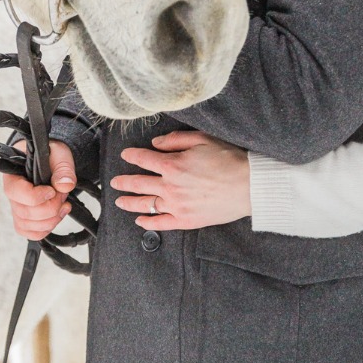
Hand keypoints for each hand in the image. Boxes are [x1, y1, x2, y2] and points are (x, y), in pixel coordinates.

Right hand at [2, 139, 75, 239]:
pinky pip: (30, 233)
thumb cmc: (51, 155)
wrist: (52, 161)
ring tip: (63, 204)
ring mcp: (17, 208)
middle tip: (62, 194)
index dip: (36, 196)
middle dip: (50, 208)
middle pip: (24, 212)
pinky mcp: (25, 219)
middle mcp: (12, 193)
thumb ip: (63, 167)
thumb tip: (65, 185)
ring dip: (51, 219)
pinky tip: (57, 216)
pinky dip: (45, 229)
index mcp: (13, 174)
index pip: (15, 192)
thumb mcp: (59, 154)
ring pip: (28, 226)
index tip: (52, 191)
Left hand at [111, 130, 250, 230]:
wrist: (248, 186)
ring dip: (129, 202)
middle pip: (139, 183)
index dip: (132, 155)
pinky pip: (161, 223)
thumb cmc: (228, 159)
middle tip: (114, 181)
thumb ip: (175, 140)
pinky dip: (148, 222)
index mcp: (172, 165)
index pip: (144, 159)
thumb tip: (155, 143)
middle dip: (124, 181)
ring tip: (119, 201)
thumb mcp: (202, 139)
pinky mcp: (186, 220)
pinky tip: (140, 220)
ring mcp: (176, 205)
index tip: (125, 154)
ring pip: (145, 204)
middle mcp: (170, 186)